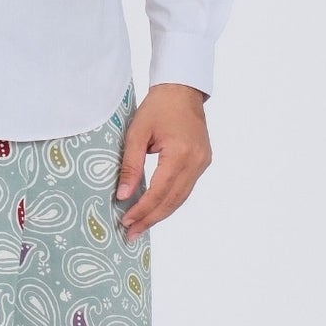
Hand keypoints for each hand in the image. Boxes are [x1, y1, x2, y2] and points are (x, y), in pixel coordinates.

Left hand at [112, 83, 211, 241]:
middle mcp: (196, 162)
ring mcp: (202, 163)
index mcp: (180, 154)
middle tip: (131, 234)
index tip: (126, 222)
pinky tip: (155, 209)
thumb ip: (130, 165)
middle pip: (172, 201)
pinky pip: (185, 189)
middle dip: (151, 219)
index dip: (143, 210)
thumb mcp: (136, 133)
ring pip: (180, 198)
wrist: (182, 90)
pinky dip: (170, 201)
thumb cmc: (158, 107)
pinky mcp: (202, 162)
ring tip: (141, 227)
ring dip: (161, 214)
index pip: (160, 192)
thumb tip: (123, 195)